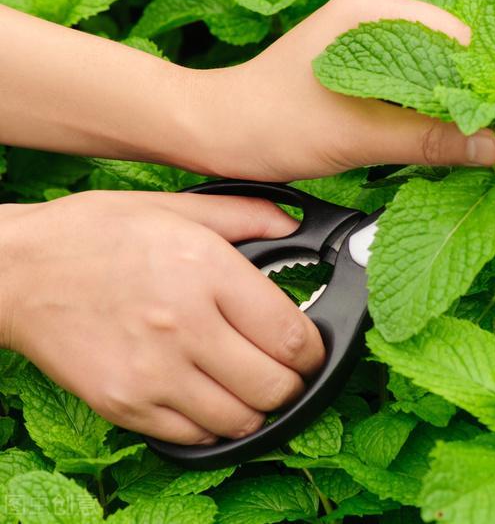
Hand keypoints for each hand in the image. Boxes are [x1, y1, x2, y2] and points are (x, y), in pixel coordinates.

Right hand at [0, 191, 323, 444]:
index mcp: (206, 273)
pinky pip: (193, 436)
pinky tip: (211, 399)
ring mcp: (152, 373)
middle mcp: (184, 328)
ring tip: (251, 387)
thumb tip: (296, 225)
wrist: (17, 272)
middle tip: (288, 372)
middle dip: (294, 384)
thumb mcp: (175, 207)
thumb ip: (246, 215)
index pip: (292, 336)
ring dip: (258, 410)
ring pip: (240, 420)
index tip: (314, 350)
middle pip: (274, 386)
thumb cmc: (94, 235)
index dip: (316, 351)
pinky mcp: (124, 405)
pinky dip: (215, 426)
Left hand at [187, 0, 494, 180]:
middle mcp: (375, 7)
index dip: (491, 88)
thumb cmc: (271, 123)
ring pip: (436, 67)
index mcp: (373, 7)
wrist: (215, 129)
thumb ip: (430, 140)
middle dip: (479, 98)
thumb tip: (492, 149)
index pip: (459, 41)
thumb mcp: (358, 136)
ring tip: (482, 144)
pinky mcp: (362, 56)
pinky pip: (414, 78)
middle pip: (453, 52)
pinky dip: (433, 107)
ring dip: (457, 106)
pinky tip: (447, 135)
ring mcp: (368, 30)